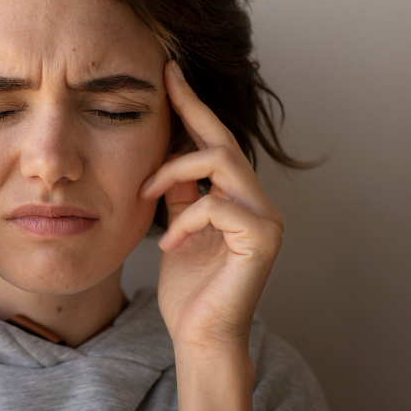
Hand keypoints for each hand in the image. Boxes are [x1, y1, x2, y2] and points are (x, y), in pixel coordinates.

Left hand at [139, 60, 284, 354]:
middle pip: (223, 140)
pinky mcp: (263, 239)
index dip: (193, 106)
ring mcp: (266, 219)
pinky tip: (168, 242)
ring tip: (145, 194)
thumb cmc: (189, 290)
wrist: (200, 337)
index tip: (169, 73)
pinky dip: (183, 219)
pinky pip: (216, 204)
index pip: (215, 142)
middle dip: (190, 109)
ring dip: (174, 171)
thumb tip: (165, 155)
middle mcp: (258, 202)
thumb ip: (178, 193)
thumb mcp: (177, 229)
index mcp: (237, 199)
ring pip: (222, 161)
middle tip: (162, 82)